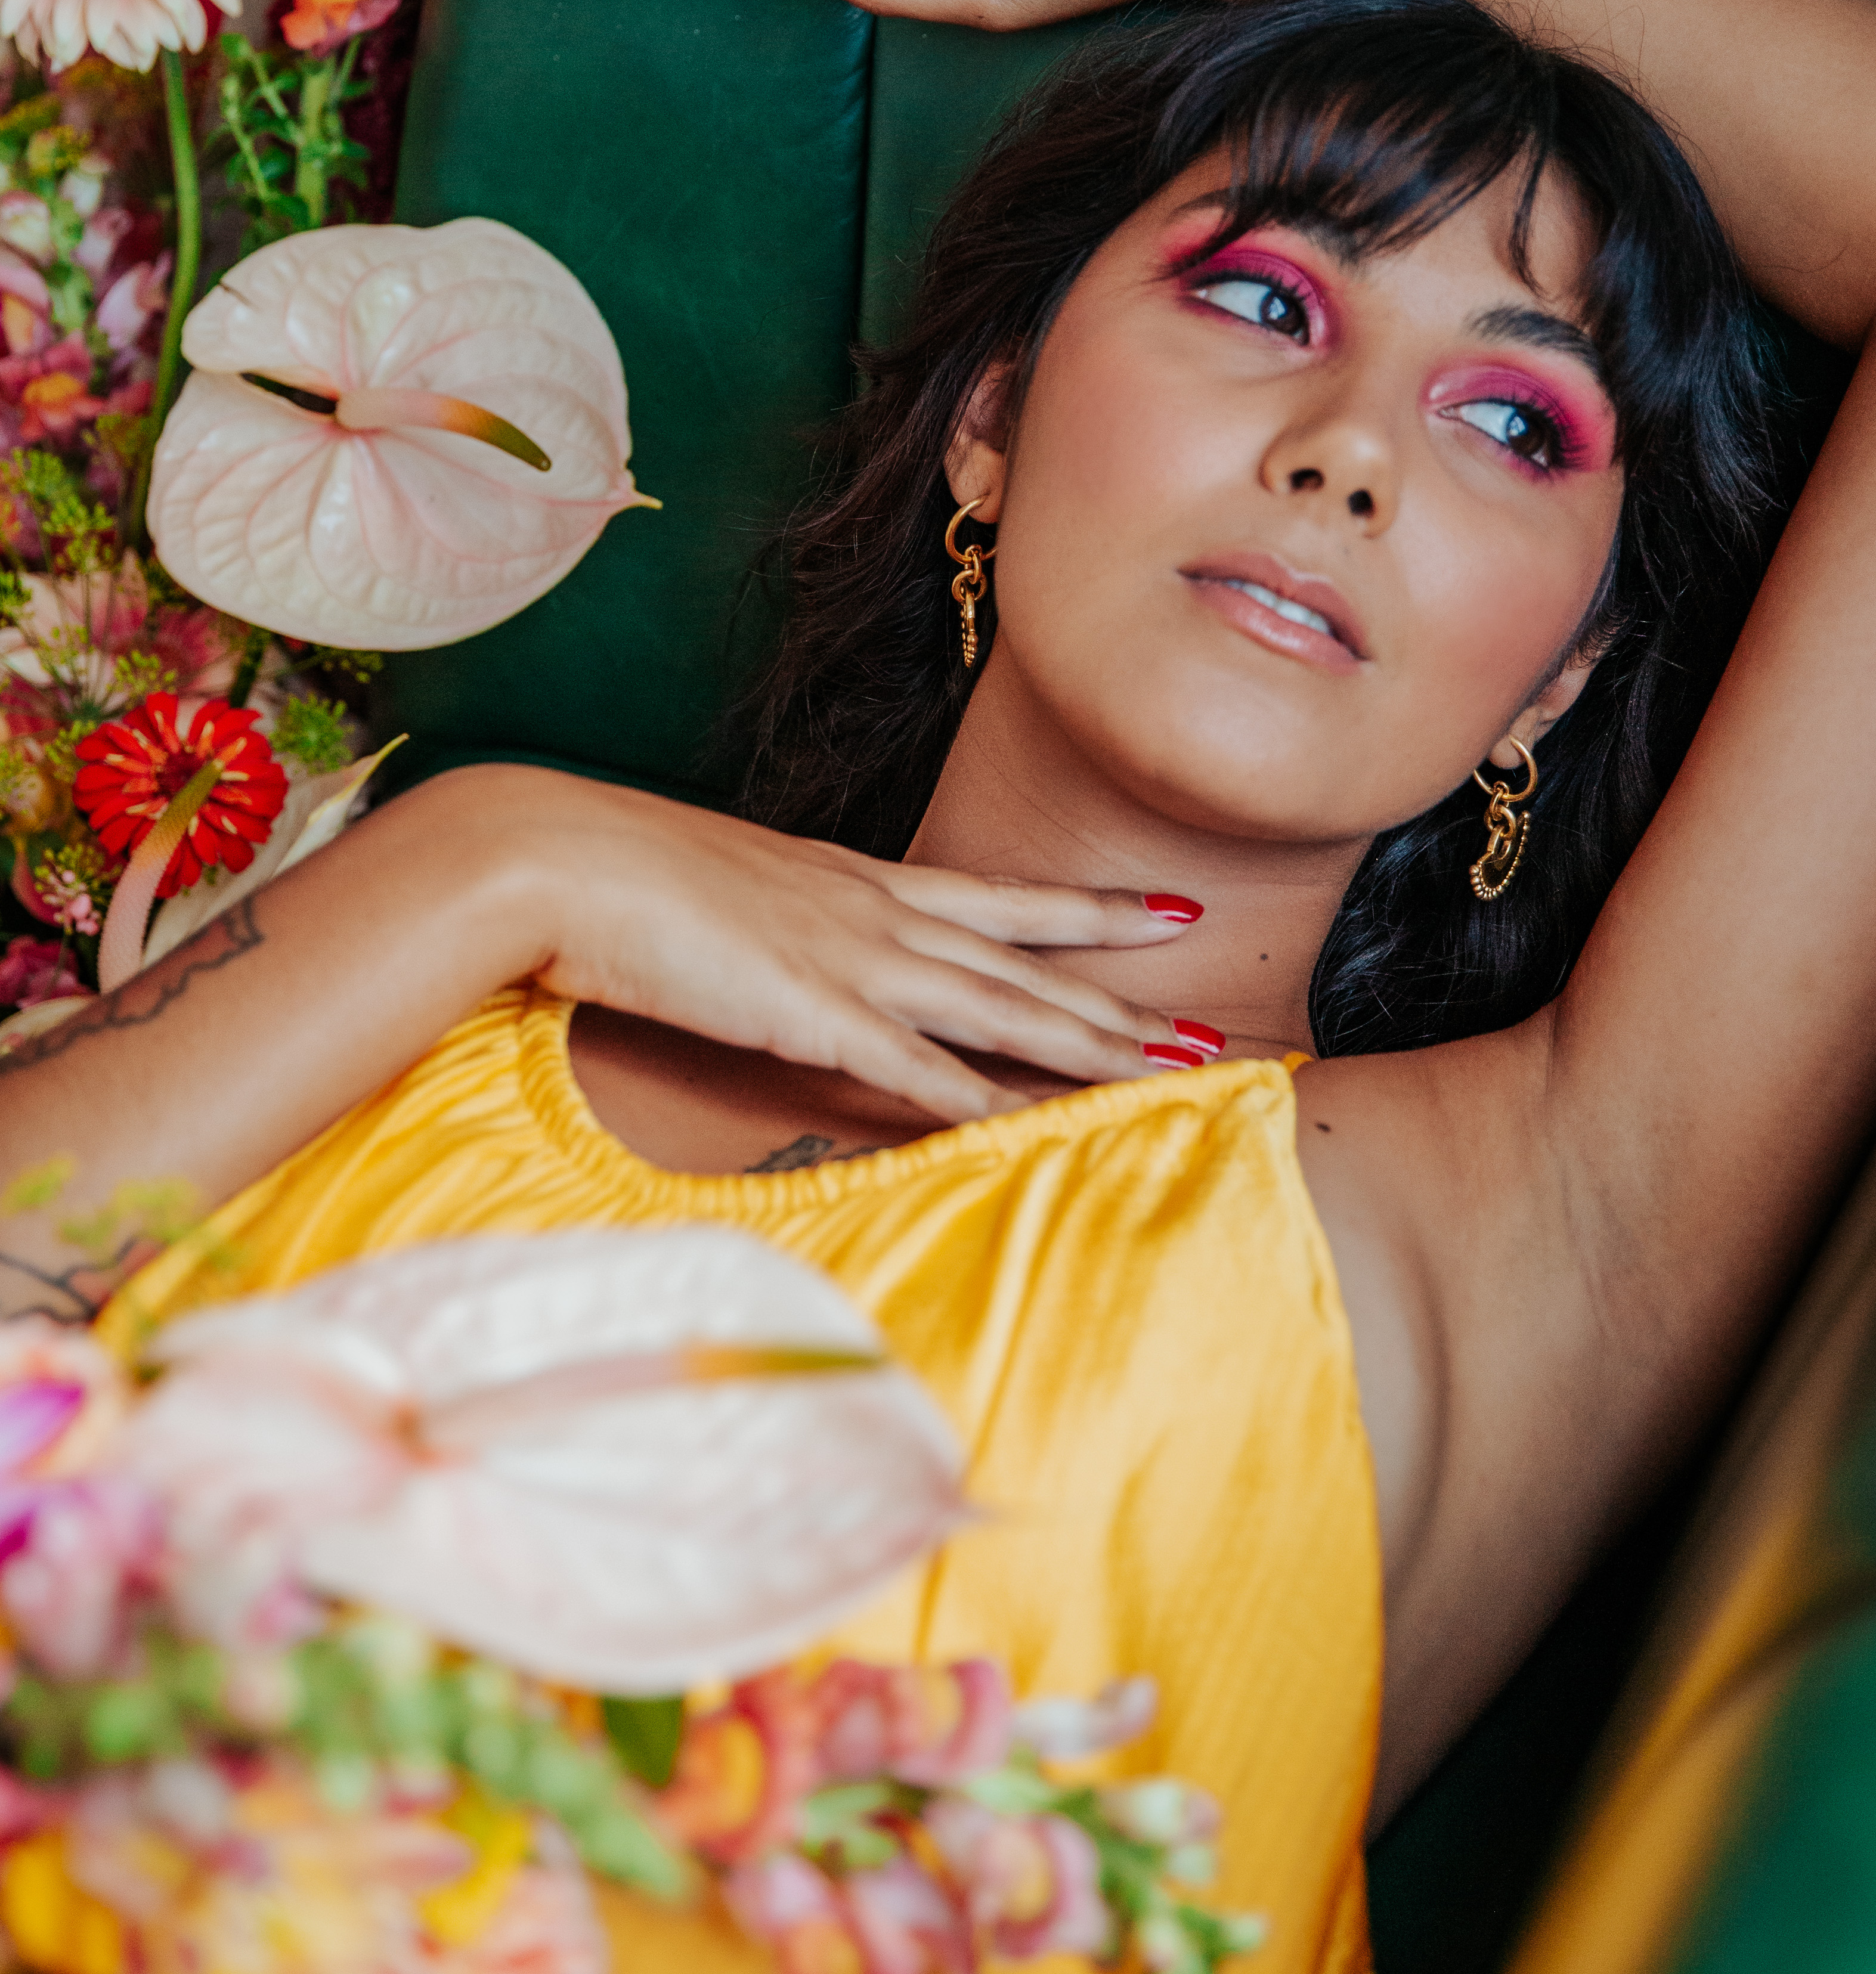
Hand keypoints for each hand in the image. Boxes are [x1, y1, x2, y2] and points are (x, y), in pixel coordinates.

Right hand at [502, 772, 1206, 1125]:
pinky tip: (1029, 1118)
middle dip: (1126, 1000)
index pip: (1002, 900)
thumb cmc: (625, 875)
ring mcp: (847, 960)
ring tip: (1168, 1071)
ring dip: (1086, 1047)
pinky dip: (973, 1095)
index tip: (1168, 914)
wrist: (558, 855)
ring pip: (998, 1009)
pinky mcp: (805, 1010)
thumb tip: (810, 965)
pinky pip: (909, 1065)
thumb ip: (787, 932)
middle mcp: (873, 914)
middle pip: (1028, 964)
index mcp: (856, 882)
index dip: (1091, 911)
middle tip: (1219, 1027)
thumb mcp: (733, 896)